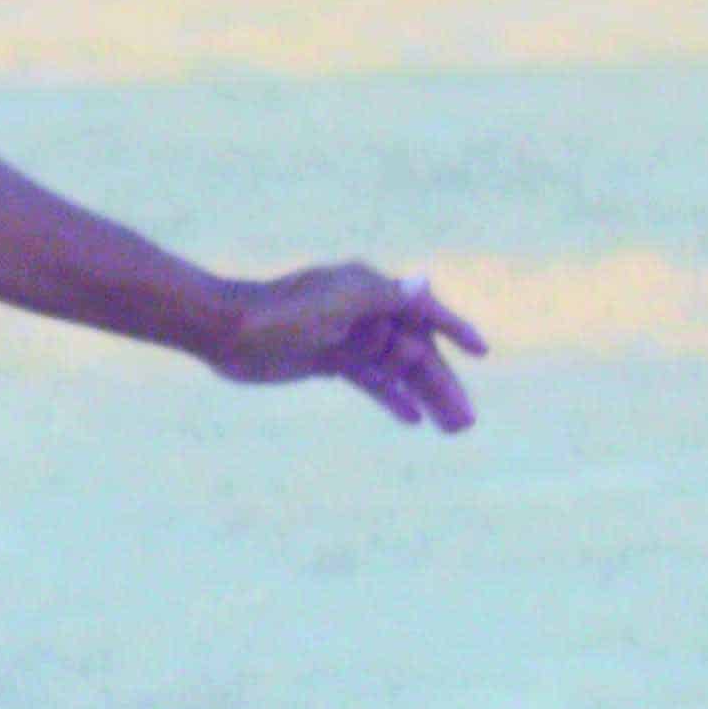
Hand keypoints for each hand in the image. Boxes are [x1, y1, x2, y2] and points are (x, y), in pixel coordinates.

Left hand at [208, 265, 486, 430]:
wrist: (226, 330)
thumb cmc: (282, 312)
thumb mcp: (338, 303)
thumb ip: (385, 297)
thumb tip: (424, 280)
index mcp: (370, 289)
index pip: (424, 311)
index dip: (454, 329)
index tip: (481, 352)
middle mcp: (364, 310)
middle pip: (415, 350)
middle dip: (442, 384)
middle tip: (466, 422)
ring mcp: (347, 336)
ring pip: (397, 370)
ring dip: (424, 396)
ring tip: (451, 428)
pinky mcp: (328, 359)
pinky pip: (370, 379)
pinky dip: (391, 397)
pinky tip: (412, 418)